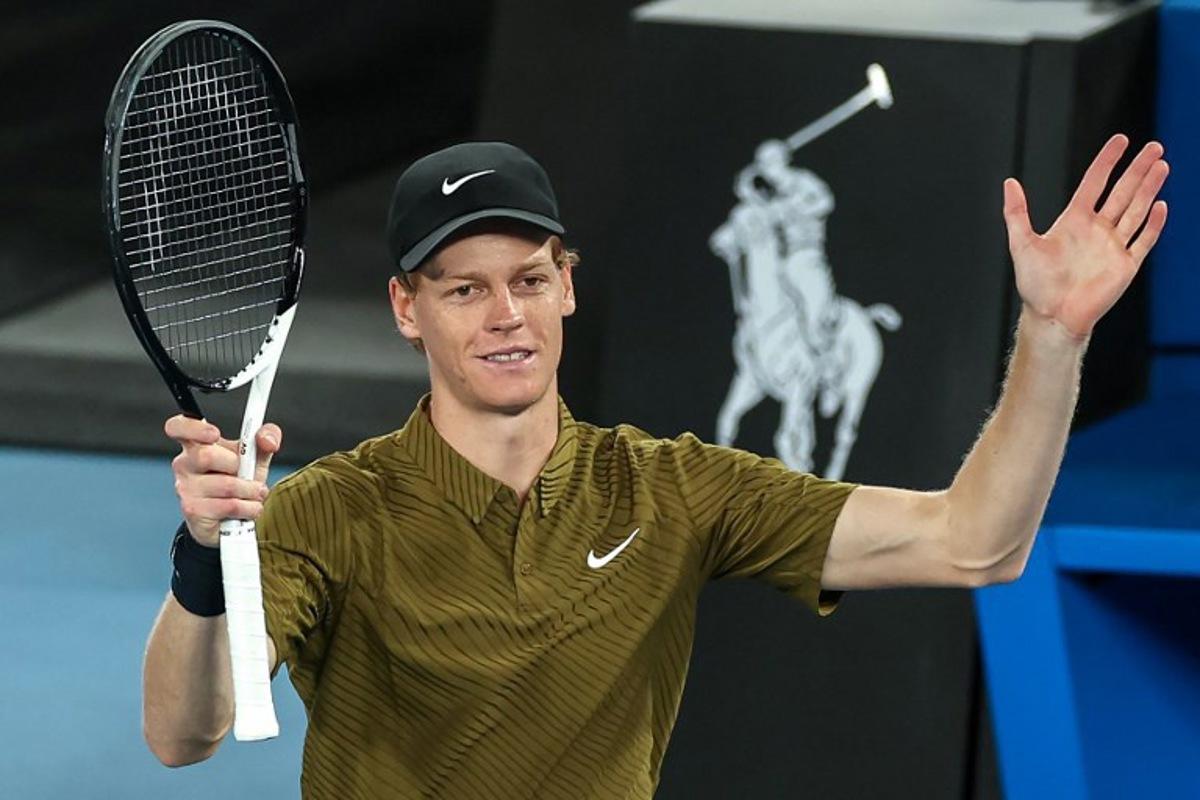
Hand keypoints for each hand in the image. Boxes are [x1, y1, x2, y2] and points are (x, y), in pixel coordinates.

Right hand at [165, 416, 281, 546]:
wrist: (232, 518)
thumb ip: (266, 438)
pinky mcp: (193, 511)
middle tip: (249, 473)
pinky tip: (249, 508)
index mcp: (196, 443)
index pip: (178, 427)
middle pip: (206, 456)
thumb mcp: (256, 456)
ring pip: (225, 485)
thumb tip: (267, 439)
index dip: (192, 427)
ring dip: (251, 491)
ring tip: (255, 493)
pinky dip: (248, 508)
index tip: (214, 433)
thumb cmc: (239, 480)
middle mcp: (184, 464)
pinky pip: (228, 506)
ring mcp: (185, 488)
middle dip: (238, 466)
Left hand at [1002, 134, 1168, 339]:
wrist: (1052, 316)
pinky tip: (1160, 205)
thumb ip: (1016, 213)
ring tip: (1161, 165)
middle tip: (1154, 146)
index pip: (1095, 182)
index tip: (1121, 140)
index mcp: (1074, 220)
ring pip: (1136, 210)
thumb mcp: (1021, 243)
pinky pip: (1143, 240)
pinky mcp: (1125, 265)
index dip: (1107, 160)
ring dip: (1149, 188)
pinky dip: (1153, 224)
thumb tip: (1009, 182)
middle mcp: (1097, 229)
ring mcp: (1113, 246)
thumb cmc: (1035, 284)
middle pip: (1122, 191)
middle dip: (1138, 169)